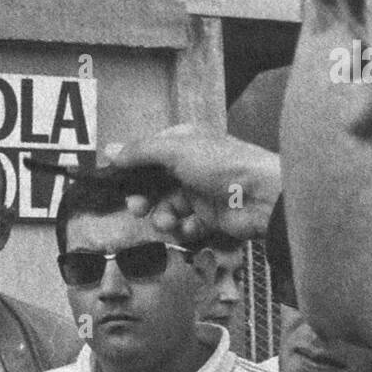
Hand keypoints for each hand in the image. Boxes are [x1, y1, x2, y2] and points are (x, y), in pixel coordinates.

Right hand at [98, 124, 281, 243]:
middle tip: (138, 208)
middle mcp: (190, 166)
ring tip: (169, 222)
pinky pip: (186, 225)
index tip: (117, 183)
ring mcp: (200, 192)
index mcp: (183, 143)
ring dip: (164, 217)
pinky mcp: (210, 217)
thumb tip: (108, 151)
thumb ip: (140, 152)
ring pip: (167, 207)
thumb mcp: (175, 150)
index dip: (131, 169)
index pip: (148, 154)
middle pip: (154, 184)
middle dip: (144, 197)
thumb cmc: (220, 165)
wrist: (263, 195)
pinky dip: (186, 228)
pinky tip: (192, 226)